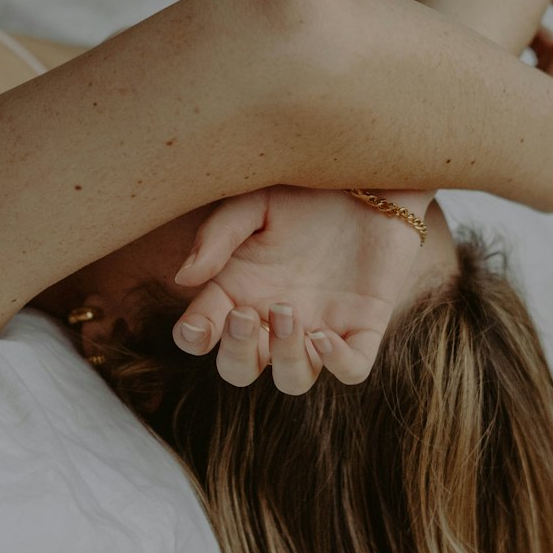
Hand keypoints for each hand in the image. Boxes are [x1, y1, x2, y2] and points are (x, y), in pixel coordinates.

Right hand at [170, 184, 429, 394]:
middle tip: (247, 315)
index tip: (199, 325)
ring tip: (287, 312)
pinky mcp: (364, 326)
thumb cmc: (303, 186)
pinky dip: (337, 365)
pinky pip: (352, 371)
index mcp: (237, 289)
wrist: (368, 173)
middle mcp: (274, 318)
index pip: (202, 334)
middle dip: (237, 354)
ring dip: (285, 360)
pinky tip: (325, 337)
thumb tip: (184, 279)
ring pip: (294, 379)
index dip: (194, 339)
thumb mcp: (253, 200)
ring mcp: (319, 326)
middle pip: (241, 369)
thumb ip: (218, 236)